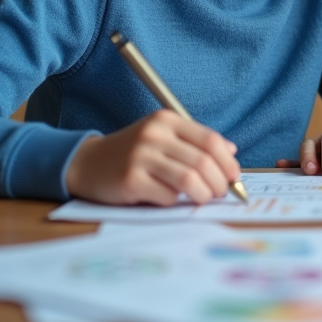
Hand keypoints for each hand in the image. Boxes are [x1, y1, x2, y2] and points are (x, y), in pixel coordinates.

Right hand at [65, 110, 240, 205]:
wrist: (87, 163)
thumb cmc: (133, 153)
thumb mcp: (164, 137)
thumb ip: (196, 142)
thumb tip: (232, 151)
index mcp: (166, 120)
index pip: (210, 140)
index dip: (228, 162)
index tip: (234, 177)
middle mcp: (154, 135)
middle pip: (203, 162)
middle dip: (219, 183)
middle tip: (221, 193)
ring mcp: (141, 157)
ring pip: (189, 180)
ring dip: (203, 194)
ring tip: (204, 198)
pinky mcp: (130, 181)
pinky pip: (167, 196)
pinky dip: (175, 201)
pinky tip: (168, 198)